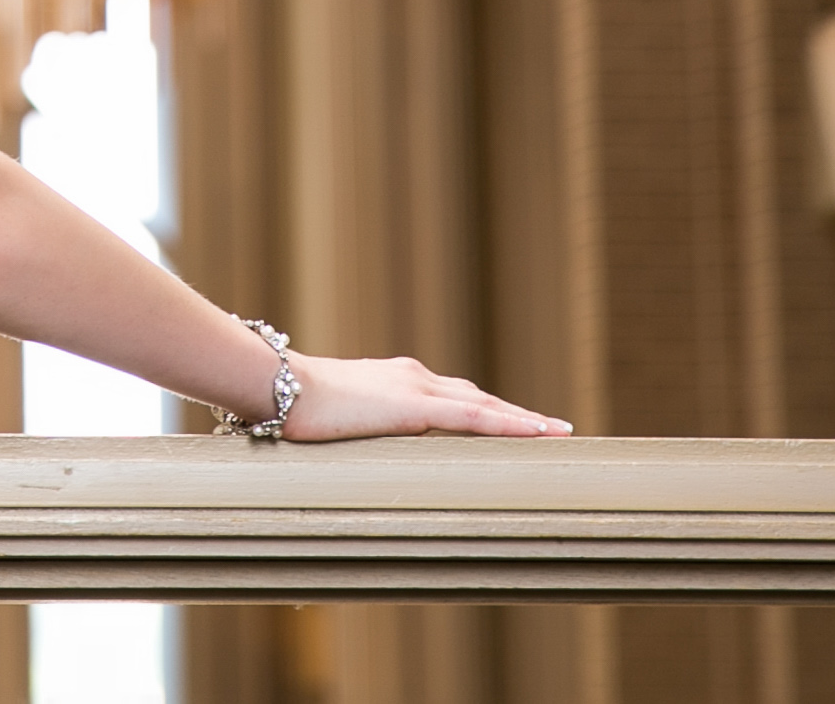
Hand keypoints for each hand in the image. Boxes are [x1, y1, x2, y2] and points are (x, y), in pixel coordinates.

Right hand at [274, 351, 567, 442]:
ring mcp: (418, 388)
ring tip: (557, 432)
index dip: (486, 409)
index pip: (452, 397)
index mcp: (396, 381)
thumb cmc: (293, 406)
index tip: (512, 420)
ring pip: (485, 405)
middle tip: (551, 428)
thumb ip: (354, 431)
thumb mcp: (334, 420)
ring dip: (523, 418)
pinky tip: (537, 432)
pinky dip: (510, 423)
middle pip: (477, 398)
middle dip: (514, 413)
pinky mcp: (416, 405)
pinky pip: (476, 416)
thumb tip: (352, 457)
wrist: (277, 386)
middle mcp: (414, 377)